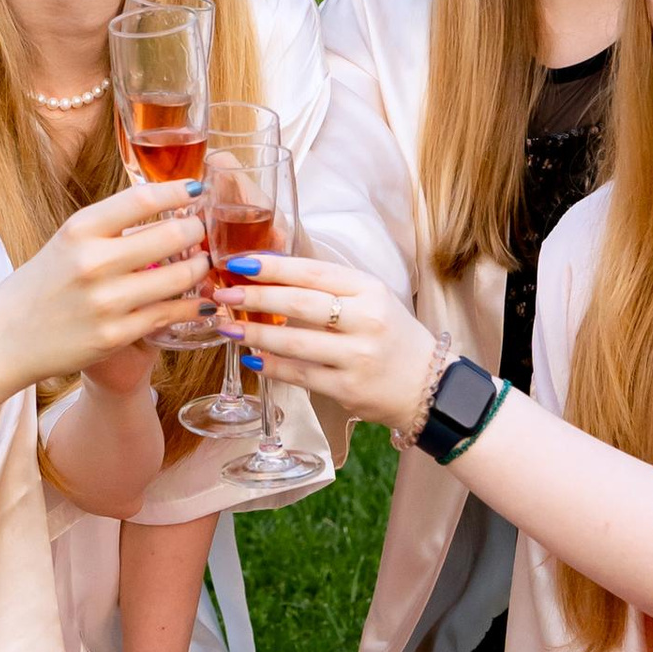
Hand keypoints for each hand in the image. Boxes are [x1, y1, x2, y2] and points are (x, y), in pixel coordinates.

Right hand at [0, 182, 210, 390]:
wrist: (4, 340)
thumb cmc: (40, 287)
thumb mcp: (66, 244)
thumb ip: (108, 228)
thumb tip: (161, 208)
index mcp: (79, 230)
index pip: (142, 199)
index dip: (177, 192)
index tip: (196, 189)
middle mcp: (93, 261)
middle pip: (170, 235)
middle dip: (196, 231)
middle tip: (201, 231)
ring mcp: (106, 301)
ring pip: (179, 277)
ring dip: (199, 268)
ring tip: (202, 264)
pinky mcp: (115, 335)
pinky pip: (169, 314)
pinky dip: (192, 306)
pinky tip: (201, 301)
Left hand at [209, 250, 439, 433]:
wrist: (429, 385)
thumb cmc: (392, 335)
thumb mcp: (373, 299)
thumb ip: (331, 287)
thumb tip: (272, 274)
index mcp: (370, 290)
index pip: (313, 272)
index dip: (272, 266)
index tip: (239, 262)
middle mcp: (365, 320)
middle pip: (300, 303)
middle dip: (255, 297)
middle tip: (223, 294)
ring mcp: (357, 357)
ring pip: (295, 342)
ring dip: (255, 333)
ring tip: (227, 326)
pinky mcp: (348, 389)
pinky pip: (301, 375)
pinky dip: (273, 366)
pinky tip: (252, 358)